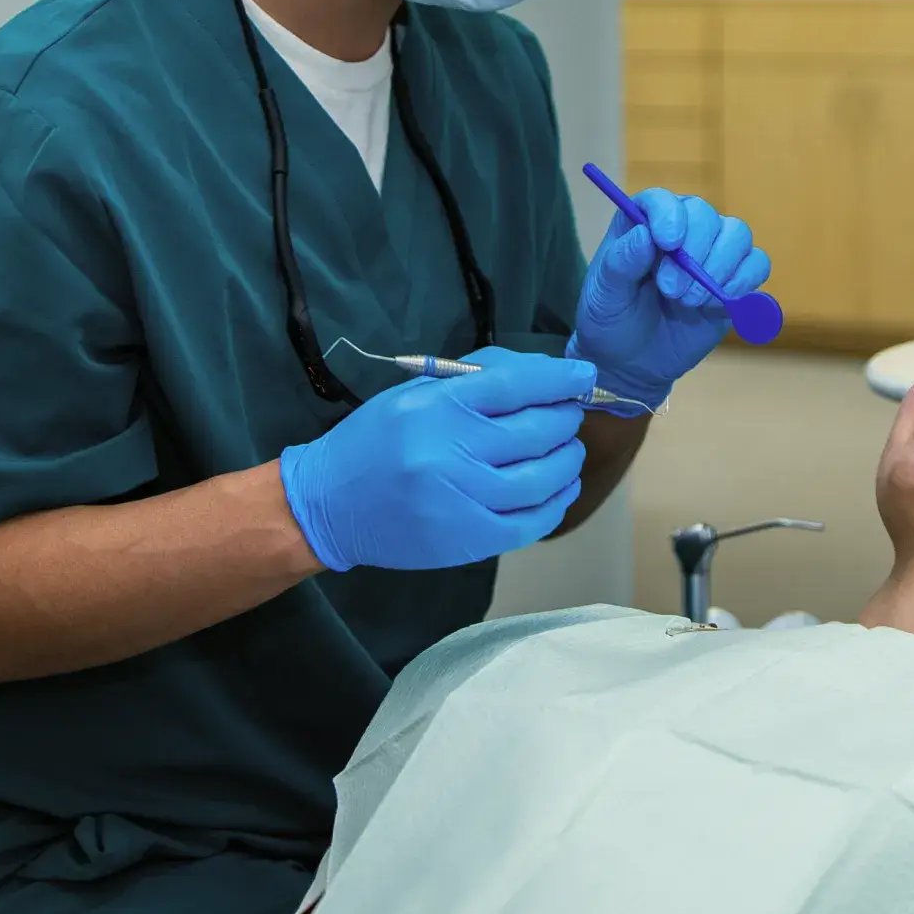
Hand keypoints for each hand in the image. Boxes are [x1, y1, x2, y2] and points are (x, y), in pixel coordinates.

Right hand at [279, 349, 590, 571]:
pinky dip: (556, 503)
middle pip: (536, 431)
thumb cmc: (376, 439)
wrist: (328, 504)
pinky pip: (530, 522)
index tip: (586, 374)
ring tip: (569, 449)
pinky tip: (561, 487)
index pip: (515, 386)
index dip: (559, 378)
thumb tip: (543, 373)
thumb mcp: (416, 391)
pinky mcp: (466, 540)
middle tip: (570, 413)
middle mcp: (450, 452)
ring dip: (568, 459)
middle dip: (565, 418)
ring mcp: (460, 500)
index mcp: (436, 407)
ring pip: (541, 478)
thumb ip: (477, 378)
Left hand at [567, 188, 770, 409]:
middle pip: (705, 214)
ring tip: (690, 302)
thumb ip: (621, 263)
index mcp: (643, 223)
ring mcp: (712, 252)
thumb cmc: (611, 319)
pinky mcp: (735, 279)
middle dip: (694, 253)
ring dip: (719, 268)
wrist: (632, 361)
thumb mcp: (604, 295)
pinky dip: (743, 282)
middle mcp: (682, 229)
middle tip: (671, 291)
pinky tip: (717, 304)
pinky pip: (757, 264)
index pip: (662, 199)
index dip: (670, 214)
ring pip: (737, 234)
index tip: (668, 242)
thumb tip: (645, 234)